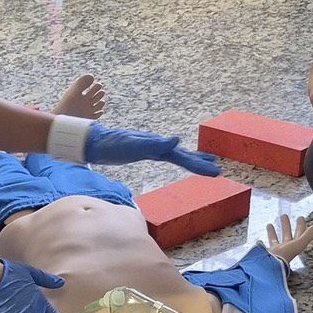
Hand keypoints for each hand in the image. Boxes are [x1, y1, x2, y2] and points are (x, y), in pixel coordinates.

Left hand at [53, 73, 106, 119]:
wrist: (62, 119)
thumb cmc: (67, 105)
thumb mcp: (74, 92)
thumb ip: (81, 83)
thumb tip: (92, 76)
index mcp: (82, 94)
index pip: (95, 87)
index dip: (98, 86)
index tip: (94, 87)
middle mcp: (85, 101)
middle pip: (99, 94)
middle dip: (100, 94)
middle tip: (94, 96)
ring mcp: (88, 109)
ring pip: (100, 104)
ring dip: (101, 102)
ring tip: (96, 103)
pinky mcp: (89, 117)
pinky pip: (98, 114)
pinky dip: (100, 112)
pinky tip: (97, 111)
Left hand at [86, 123, 220, 175]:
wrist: (94, 142)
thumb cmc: (112, 144)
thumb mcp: (133, 145)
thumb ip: (155, 144)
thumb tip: (177, 140)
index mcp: (156, 146)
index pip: (181, 156)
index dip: (197, 164)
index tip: (215, 170)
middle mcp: (156, 145)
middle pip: (182, 155)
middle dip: (199, 164)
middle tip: (218, 172)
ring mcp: (151, 147)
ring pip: (176, 155)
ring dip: (192, 160)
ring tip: (209, 163)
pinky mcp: (144, 151)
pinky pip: (166, 155)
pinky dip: (177, 157)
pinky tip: (179, 156)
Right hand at [265, 214, 312, 262]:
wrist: (271, 265)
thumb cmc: (285, 254)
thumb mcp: (298, 243)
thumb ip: (308, 235)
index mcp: (295, 246)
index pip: (300, 234)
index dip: (301, 226)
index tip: (300, 217)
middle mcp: (286, 248)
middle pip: (287, 235)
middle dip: (286, 225)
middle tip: (284, 215)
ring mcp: (277, 251)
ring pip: (276, 239)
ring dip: (273, 231)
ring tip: (270, 224)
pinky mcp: (268, 252)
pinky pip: (267, 245)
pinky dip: (264, 241)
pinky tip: (260, 238)